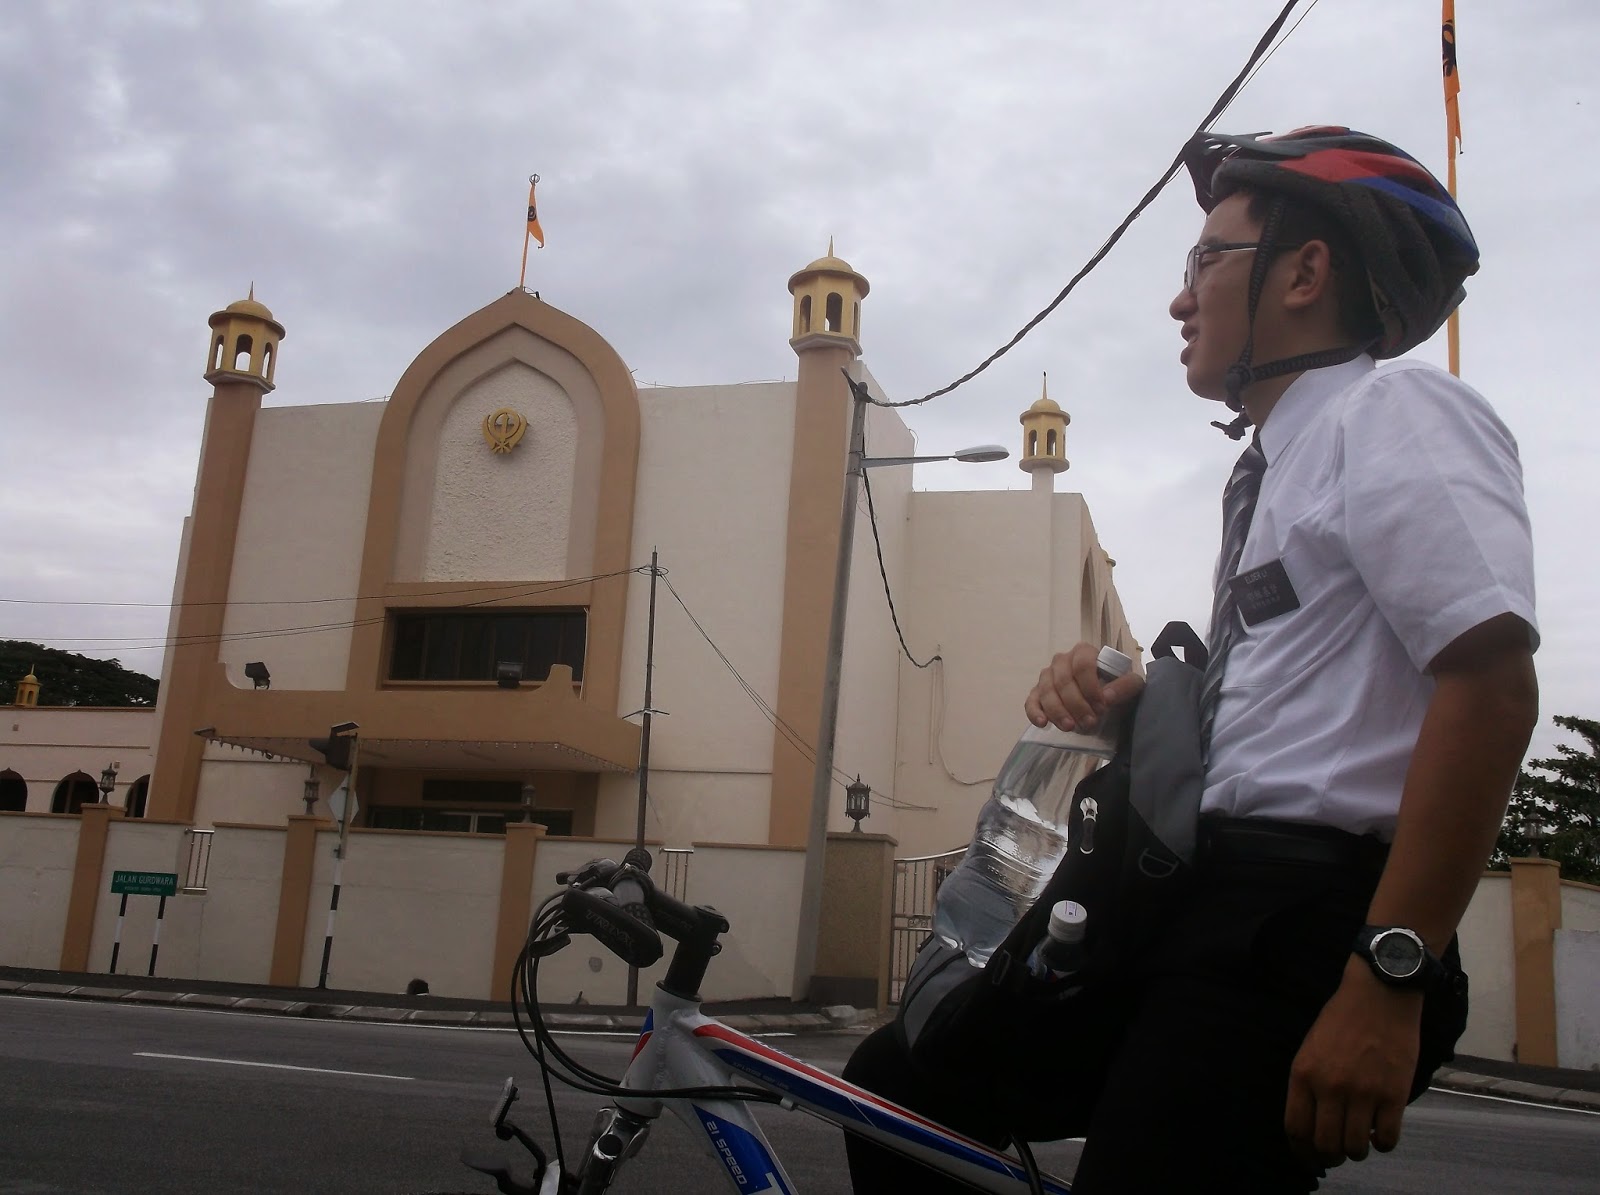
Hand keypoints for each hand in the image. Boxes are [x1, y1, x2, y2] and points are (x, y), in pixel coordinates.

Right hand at [1024, 642, 1144, 733]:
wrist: (1107, 697)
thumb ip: (1125, 686)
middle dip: (1076, 704)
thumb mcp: (1132, 684)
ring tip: (1070, 727)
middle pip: (1063, 680)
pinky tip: (1043, 723)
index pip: (1082, 665)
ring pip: (1047, 691)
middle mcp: (1062, 660)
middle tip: (1090, 723)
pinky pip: (1031, 700)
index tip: (1102, 707)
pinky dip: (1034, 712)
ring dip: (1058, 711)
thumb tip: (1107, 697)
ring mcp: (1047, 676)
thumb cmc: (1117, 686)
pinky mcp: (1038, 693)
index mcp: (1083, 652)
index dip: (1090, 687)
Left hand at [1284, 957, 1423, 1167]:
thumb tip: (1312, 1122)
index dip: (1302, 1151)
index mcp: (1303, 1074)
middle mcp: (1329, 1087)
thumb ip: (1308, 1083)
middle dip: (1330, 1156)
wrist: (1379, 994)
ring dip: (1357, 1151)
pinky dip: (1383, 1144)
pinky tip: (1381, 1132)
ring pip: (1355, 1148)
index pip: (1295, 1129)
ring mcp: (1363, 1092)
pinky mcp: (1393, 1094)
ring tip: (1360, 1141)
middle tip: (1337, 1153)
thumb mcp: (1310, 1047)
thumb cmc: (1342, 1018)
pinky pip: (1387, 1139)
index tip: (1310, 1157)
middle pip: (1325, 1144)